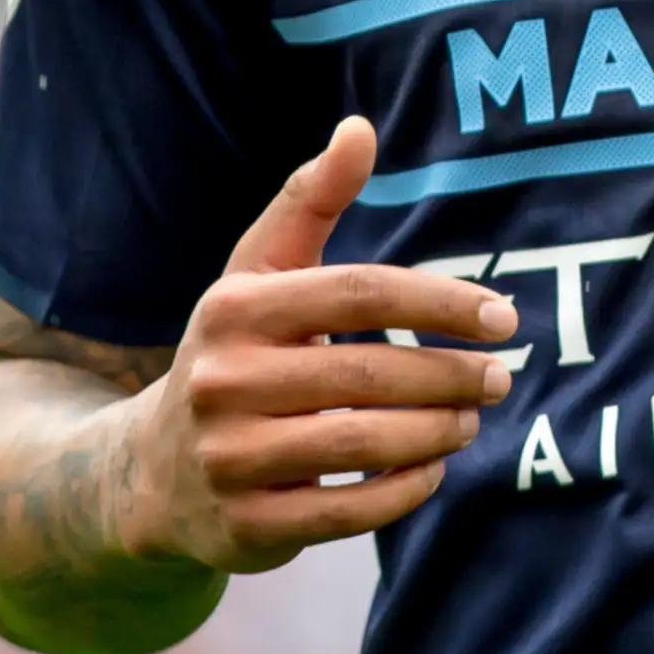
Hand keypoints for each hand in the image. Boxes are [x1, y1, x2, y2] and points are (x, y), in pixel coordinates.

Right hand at [121, 116, 519, 573]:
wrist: (151, 471)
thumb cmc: (233, 352)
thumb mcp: (257, 272)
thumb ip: (309, 199)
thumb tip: (359, 127)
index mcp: (234, 308)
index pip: (360, 292)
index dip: (441, 303)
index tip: (503, 317)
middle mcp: (223, 381)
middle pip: (370, 373)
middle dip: (452, 376)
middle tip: (500, 377)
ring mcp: (229, 459)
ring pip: (364, 445)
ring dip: (437, 433)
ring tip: (470, 420)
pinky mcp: (244, 527)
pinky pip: (347, 512)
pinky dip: (404, 491)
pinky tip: (432, 468)